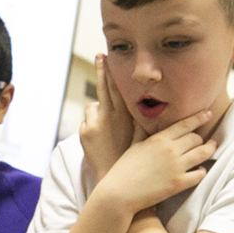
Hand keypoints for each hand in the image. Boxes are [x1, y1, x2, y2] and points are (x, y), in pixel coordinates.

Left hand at [79, 54, 136, 180]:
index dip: (111, 71)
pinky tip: (99, 138)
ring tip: (107, 129)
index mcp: (126, 114)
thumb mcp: (142, 135)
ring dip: (98, 113)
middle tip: (100, 55)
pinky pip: (87, 121)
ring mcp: (96, 123)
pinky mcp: (85, 132)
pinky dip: (92, 125)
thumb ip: (142, 119)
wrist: (116, 177)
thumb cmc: (132, 157)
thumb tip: (148, 105)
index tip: (106, 56)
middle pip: (103, 87)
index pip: (116, 87)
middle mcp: (111, 115)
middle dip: (102, 70)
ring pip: (94, 107)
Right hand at [92, 110, 216, 215]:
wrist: (119, 194)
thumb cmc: (122, 170)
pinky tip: (200, 170)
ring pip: (202, 153)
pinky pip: (199, 175)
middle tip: (203, 139)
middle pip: (196, 138)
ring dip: (209, 149)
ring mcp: (176, 167)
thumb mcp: (133, 146)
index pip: (185, 124)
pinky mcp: (179, 183)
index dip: (199, 118)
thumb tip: (139, 117)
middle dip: (201, 138)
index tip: (208, 113)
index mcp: (159, 139)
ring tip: (211, 147)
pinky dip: (202, 171)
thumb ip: (141, 131)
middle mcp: (170, 150)